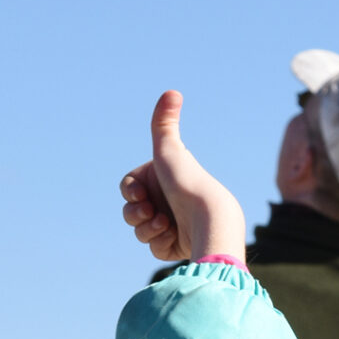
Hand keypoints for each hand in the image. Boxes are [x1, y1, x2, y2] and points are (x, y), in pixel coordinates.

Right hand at [121, 91, 246, 267]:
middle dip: (136, 215)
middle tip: (151, 213)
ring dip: (148, 230)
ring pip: (140, 231)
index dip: (130, 194)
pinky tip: (174, 237)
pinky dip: (160, 243)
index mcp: (162, 179)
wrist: (210, 219)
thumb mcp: (170, 150)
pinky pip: (154, 248)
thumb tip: (172, 91)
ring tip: (165, 225)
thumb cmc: (188, 182)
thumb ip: (163, 123)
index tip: (141, 196)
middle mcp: (166, 200)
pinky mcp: (175, 245)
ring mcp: (170, 223)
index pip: (128, 190)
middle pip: (130, 212)